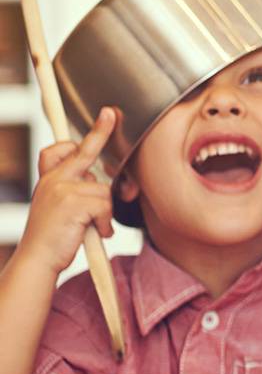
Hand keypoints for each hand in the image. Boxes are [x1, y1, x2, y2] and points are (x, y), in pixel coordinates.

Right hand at [19, 108, 116, 275]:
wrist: (38, 260)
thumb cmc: (53, 237)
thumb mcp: (59, 208)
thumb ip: (74, 191)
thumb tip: (100, 181)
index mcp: (50, 179)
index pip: (59, 149)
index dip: (84, 135)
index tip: (105, 114)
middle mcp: (54, 179)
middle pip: (83, 152)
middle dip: (100, 132)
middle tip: (111, 113)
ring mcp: (62, 189)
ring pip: (103, 191)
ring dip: (103, 213)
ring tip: (89, 227)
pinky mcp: (73, 203)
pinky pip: (104, 207)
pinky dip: (105, 223)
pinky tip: (95, 232)